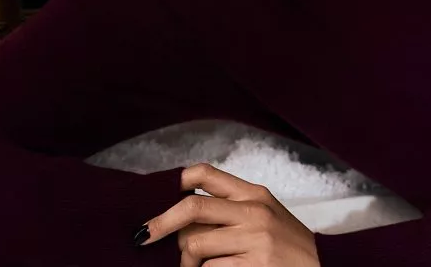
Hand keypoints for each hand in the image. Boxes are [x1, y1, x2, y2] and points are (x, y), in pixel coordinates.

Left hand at [135, 162, 320, 265]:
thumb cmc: (288, 250)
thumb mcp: (267, 217)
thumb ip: (232, 210)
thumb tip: (180, 216)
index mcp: (254, 194)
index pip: (206, 174)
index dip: (176, 183)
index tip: (157, 198)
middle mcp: (254, 212)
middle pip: (192, 208)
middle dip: (160, 224)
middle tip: (142, 238)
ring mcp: (255, 240)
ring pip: (194, 245)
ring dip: (186, 264)